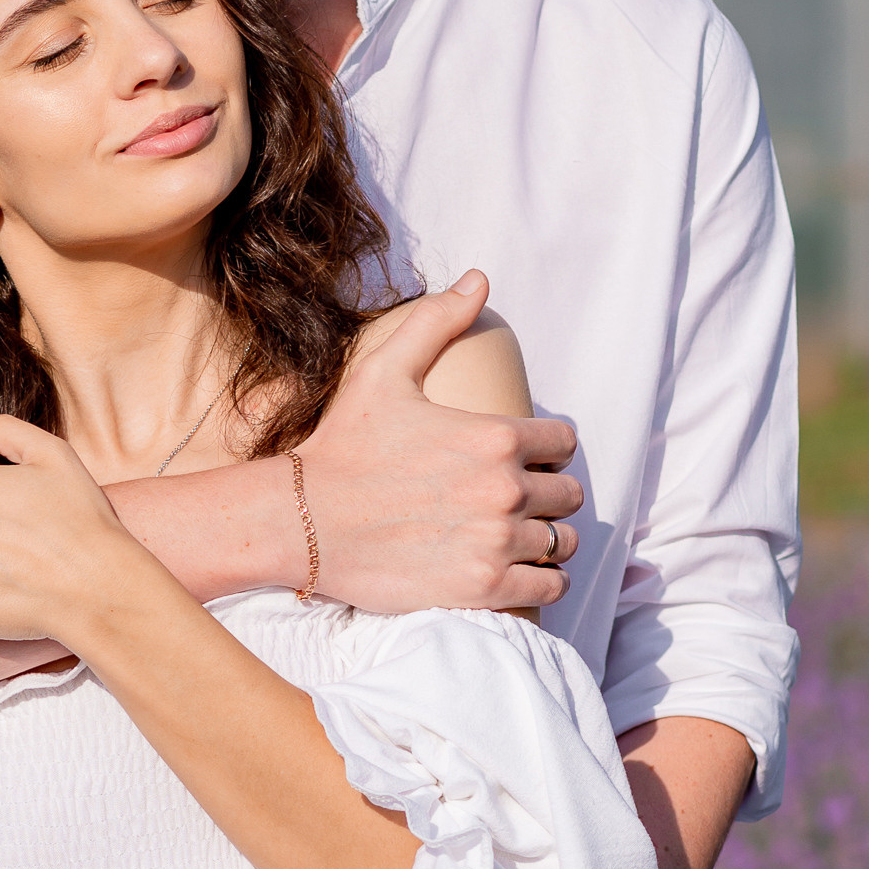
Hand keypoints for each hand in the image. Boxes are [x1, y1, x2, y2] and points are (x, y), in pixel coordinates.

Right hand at [305, 275, 582, 612]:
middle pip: (569, 494)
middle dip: (548, 495)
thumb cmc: (341, 446)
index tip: (525, 460)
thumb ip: (436, 322)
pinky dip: (542, 583)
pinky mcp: (485, 589)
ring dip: (546, 540)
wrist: (300, 521)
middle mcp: (506, 490)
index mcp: (497, 436)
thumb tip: (479, 279)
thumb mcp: (384, 372)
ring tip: (515, 538)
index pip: (564, 442)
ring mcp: (498, 543)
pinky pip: (548, 588)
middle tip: (514, 501)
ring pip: (563, 542)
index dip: (548, 449)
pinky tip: (519, 574)